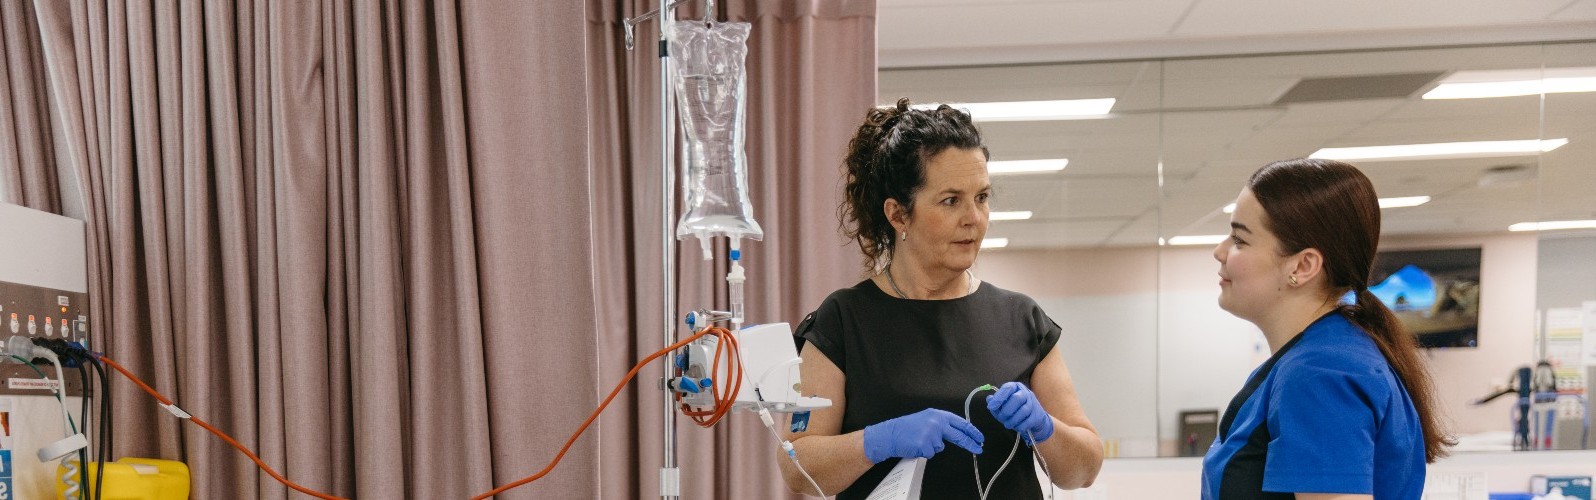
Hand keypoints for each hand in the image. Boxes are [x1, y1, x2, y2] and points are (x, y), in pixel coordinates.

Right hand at [862, 408, 983, 462]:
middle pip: (959, 435)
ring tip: (919, 440)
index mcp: (938, 415)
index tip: (979, 437)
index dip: (972, 431)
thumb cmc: (907, 428)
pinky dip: (924, 452)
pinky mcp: (926, 445)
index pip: (960, 423)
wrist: (891, 433)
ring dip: (931, 447)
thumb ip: (941, 424)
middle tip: (978, 449)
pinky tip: (916, 445)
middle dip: (970, 443)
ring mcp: (931, 434)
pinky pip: (931, 453)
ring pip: (940, 447)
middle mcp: (937, 422)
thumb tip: (957, 433)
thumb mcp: (926, 419)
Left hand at [986, 381, 1054, 444]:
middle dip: (1007, 410)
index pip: (1007, 388)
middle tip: (1001, 417)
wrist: (1033, 419)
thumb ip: (995, 403)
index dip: (999, 397)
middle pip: (1017, 398)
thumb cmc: (1014, 410)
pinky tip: (1016, 427)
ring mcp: (1033, 403)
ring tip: (1007, 424)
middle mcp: (1025, 393)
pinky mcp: (1037, 415)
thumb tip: (989, 399)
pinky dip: (1020, 426)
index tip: (991, 407)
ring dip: (1013, 420)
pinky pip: (1028, 421)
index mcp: (1015, 387)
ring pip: (1023, 410)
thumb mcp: (1002, 406)